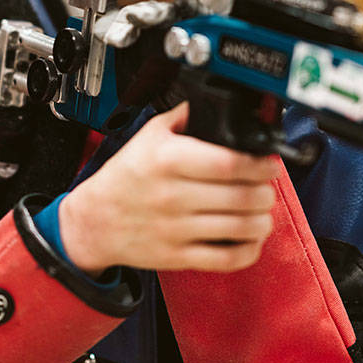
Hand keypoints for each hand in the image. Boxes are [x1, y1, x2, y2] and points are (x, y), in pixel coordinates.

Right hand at [59, 102, 278, 275]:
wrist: (94, 220)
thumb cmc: (124, 177)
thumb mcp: (149, 135)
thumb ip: (184, 116)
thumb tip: (216, 103)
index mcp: (168, 160)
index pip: (228, 163)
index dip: (259, 164)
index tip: (268, 163)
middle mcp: (173, 196)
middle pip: (241, 196)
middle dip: (266, 191)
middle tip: (267, 185)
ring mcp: (176, 229)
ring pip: (239, 229)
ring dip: (262, 219)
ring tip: (262, 209)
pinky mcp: (178, 256)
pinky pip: (226, 259)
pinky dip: (248, 250)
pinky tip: (250, 238)